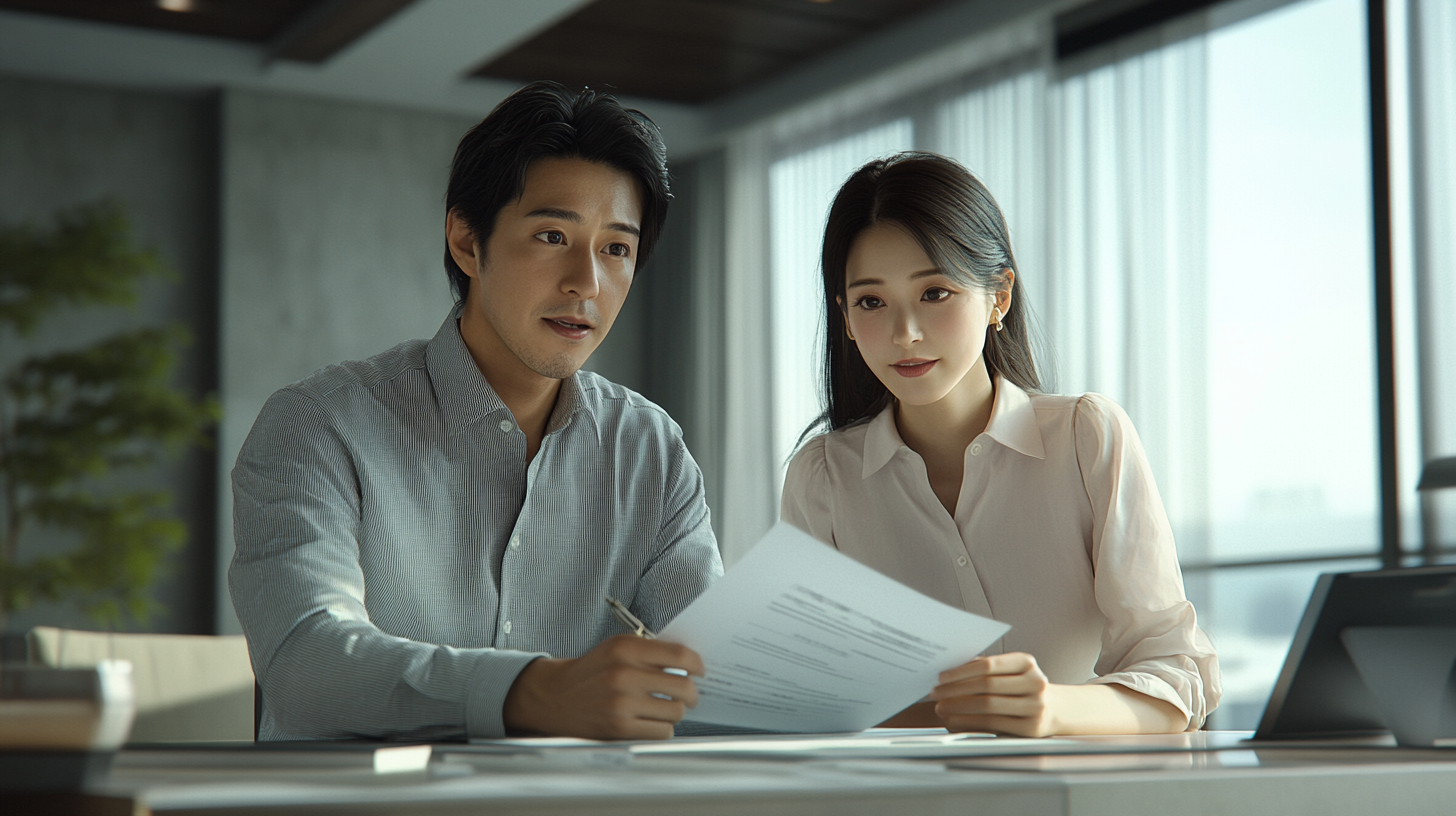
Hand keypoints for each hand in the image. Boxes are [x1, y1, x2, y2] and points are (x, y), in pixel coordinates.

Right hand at [502, 634, 703, 739]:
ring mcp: (622, 702)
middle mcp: (624, 673)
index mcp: (625, 648)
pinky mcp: (620, 727)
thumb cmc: (591, 673)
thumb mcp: (616, 649)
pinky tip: (650, 721)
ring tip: (664, 708)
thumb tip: (690, 662)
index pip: (679, 654)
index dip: (697, 664)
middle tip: (690, 695)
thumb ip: (650, 651)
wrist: (554, 697)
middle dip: (692, 693)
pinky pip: (662, 731)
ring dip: (675, 712)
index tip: (700, 670)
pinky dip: (662, 728)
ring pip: (676, 711)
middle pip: (683, 686)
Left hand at [928, 652, 1059, 736]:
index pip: (988, 665)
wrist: (1057, 709)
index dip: (961, 671)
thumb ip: (985, 668)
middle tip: (935, 693)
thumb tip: (948, 671)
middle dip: (955, 690)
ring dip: (959, 708)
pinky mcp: (1030, 728)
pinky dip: (969, 722)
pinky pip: (993, 724)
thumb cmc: (1022, 686)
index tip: (940, 677)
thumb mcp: (1011, 671)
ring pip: (988, 706)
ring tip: (941, 708)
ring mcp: (1035, 706)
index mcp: (1026, 662)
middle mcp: (1035, 682)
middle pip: (986, 686)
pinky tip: (955, 721)